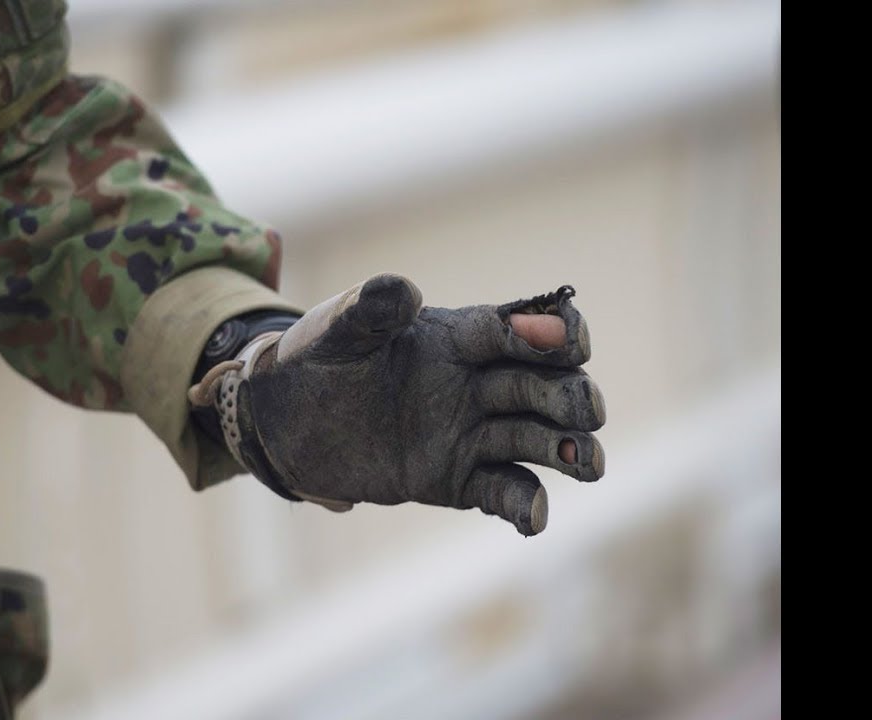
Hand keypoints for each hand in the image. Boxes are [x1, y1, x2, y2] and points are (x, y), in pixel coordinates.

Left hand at [196, 274, 605, 535]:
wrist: (284, 421)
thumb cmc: (314, 360)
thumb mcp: (335, 332)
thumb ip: (367, 312)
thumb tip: (400, 289)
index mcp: (456, 336)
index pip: (517, 329)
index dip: (547, 332)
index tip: (566, 341)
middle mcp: (476, 382)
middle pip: (543, 385)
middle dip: (570, 395)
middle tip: (585, 410)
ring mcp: (471, 432)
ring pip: (537, 439)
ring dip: (568, 449)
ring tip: (587, 463)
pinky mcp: (457, 479)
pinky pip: (504, 491)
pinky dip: (524, 505)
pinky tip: (533, 519)